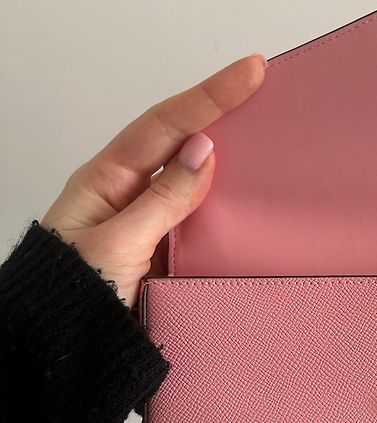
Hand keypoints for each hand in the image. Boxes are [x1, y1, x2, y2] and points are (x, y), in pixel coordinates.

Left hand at [40, 53, 267, 308]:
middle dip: (221, 113)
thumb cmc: (73, 295)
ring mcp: (152, 219)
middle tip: (265, 89)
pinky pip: (202, 216)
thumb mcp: (118, 242)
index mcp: (107, 179)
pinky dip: (226, 203)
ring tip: (267, 137)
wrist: (63, 350)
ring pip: (195, 179)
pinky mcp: (168, 247)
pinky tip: (250, 197)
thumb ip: (163, 198)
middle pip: (181, 140)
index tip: (250, 71)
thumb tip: (202, 150)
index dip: (209, 95)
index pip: (165, 124)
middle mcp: (130, 191)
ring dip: (229, 159)